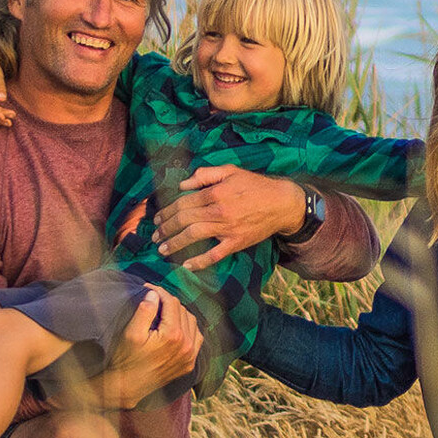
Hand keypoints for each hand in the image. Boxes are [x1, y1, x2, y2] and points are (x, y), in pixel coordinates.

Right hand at [90, 285, 202, 408]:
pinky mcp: (189, 363)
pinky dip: (189, 328)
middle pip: (182, 310)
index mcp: (173, 335)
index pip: (171, 303)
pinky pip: (197, 338)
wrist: (127, 387)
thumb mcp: (131, 333)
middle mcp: (186, 345)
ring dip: (179, 313)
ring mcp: (190, 356)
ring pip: (192, 322)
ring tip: (164, 310)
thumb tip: (154, 293)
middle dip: (168, 301)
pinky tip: (177, 326)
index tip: (148, 288)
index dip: (159, 292)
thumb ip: (144, 311)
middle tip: (153, 298)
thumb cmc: (125, 360)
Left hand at [151, 165, 305, 270]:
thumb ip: (205, 175)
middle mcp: (219, 211)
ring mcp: (227, 228)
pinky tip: (186, 265)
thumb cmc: (255, 185)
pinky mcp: (236, 243)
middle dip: (166, 229)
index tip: (157, 219)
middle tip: (155, 236)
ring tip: (162, 250)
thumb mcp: (230, 171)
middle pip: (184, 220)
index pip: (183, 203)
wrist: (282, 203)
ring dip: (175, 244)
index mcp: (216, 192)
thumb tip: (182, 185)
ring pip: (194, 236)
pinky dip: (200, 261)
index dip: (167, 211)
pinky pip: (215, 255)